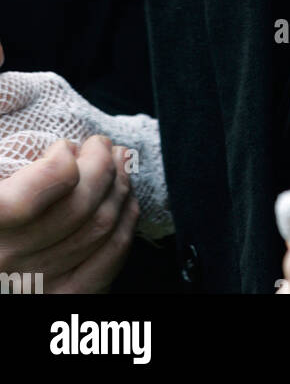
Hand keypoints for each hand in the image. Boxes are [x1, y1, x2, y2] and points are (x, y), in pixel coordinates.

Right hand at [0, 136, 138, 292]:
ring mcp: (32, 282)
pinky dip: (125, 228)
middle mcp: (3, 258)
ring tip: (118, 164)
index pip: (29, 200)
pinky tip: (125, 203)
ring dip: (119, 188)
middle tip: (102, 145)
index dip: (60, 165)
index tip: (63, 148)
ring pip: (97, 231)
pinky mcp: (58, 296)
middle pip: (77, 208)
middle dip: (102, 165)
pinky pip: (106, 265)